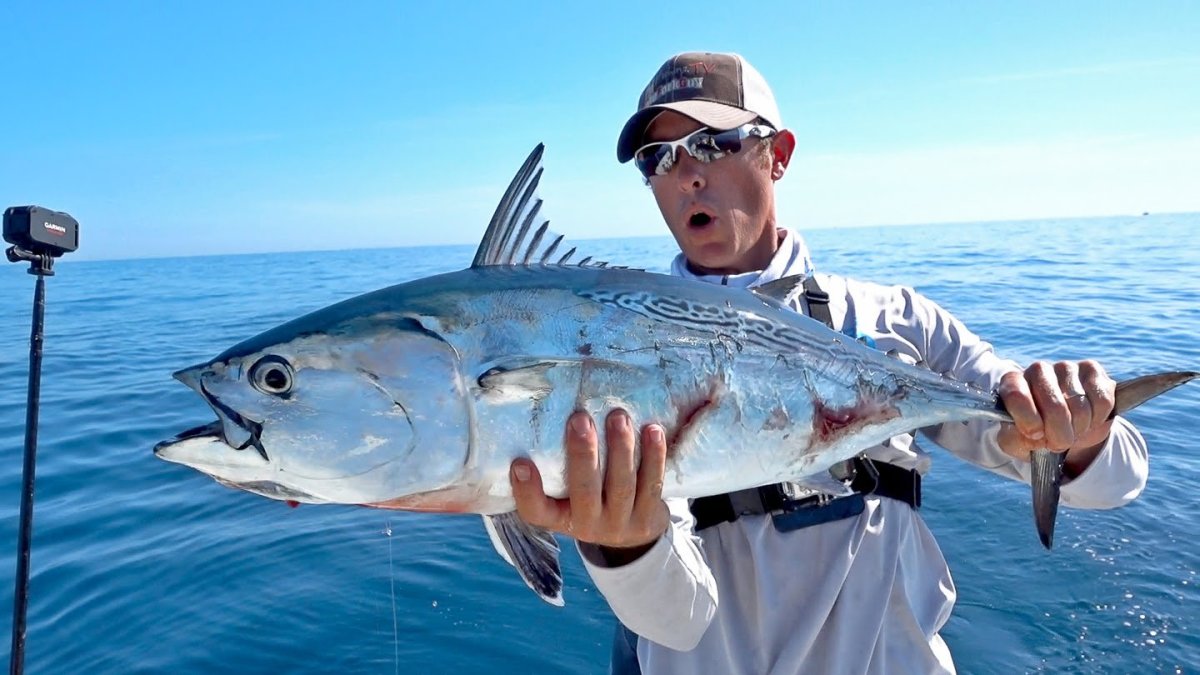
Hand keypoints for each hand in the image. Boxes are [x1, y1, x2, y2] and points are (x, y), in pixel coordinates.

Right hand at [509, 409, 669, 552]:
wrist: (631, 534)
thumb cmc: (589, 497)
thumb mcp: (566, 492)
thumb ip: (555, 463)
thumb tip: (549, 401)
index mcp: (558, 518)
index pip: (535, 510)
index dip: (526, 490)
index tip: (519, 463)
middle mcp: (586, 525)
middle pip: (584, 492)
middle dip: (582, 454)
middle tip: (580, 419)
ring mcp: (619, 523)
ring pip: (621, 486)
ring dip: (621, 449)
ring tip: (619, 417)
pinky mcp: (648, 517)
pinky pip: (652, 484)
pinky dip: (654, 456)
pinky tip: (652, 431)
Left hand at [997, 360, 1116, 474]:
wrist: (1064, 428)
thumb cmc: (1036, 433)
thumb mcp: (1017, 442)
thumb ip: (1015, 438)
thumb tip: (1029, 433)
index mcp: (1012, 383)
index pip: (1016, 395)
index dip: (1029, 421)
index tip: (1035, 435)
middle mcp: (1037, 370)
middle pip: (1054, 406)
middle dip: (1059, 434)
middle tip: (1058, 442)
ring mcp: (1065, 367)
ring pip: (1080, 407)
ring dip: (1079, 428)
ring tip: (1072, 429)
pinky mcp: (1092, 369)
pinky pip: (1102, 400)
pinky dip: (1097, 418)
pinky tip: (1088, 418)